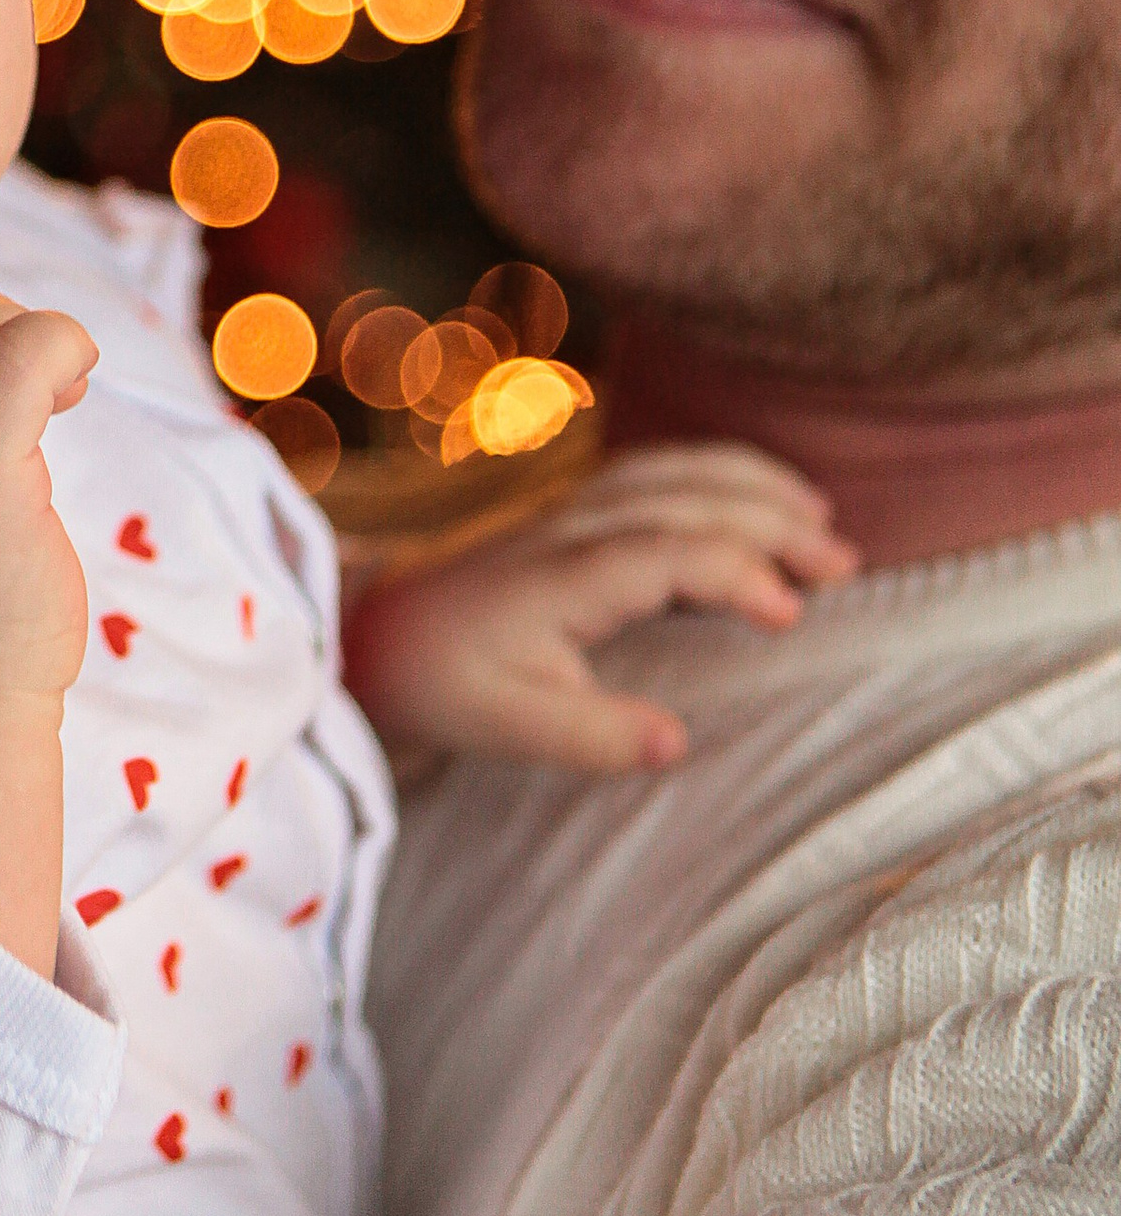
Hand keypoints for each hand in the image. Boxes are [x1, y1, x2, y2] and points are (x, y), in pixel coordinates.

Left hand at [341, 443, 857, 776]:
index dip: (732, 574)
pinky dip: (717, 473)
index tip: (790, 615)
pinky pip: (657, 472)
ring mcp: (571, 509)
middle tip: (843, 563)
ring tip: (823, 520)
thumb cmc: (440, 682)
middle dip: (768, 520)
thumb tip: (675, 743)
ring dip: (752, 487)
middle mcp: (571, 528)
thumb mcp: (506, 727)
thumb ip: (591, 734)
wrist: (371, 630)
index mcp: (560, 576)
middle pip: (684, 500)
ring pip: (674, 475)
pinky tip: (759, 495)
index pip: (665, 554)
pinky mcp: (573, 510)